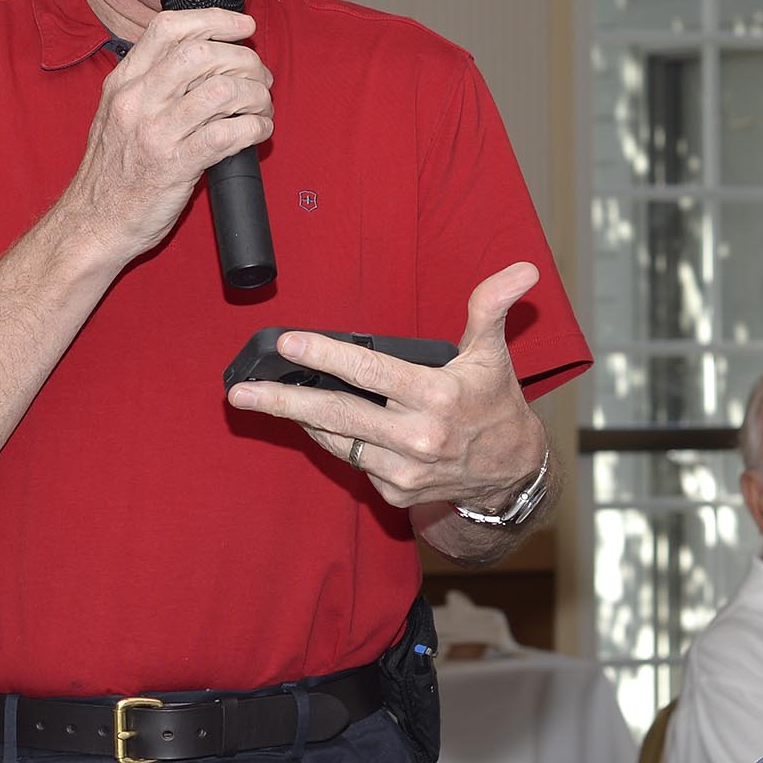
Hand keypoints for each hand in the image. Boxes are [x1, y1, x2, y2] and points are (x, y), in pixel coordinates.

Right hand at [61, 7, 272, 263]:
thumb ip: (152, 84)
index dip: (214, 19)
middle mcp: (137, 100)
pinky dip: (255, 128)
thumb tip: (207, 60)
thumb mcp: (119, 114)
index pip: (168, 28)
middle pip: (202, 53)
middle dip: (244, 59)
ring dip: (256, 96)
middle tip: (260, 78)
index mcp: (123, 82)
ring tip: (261, 108)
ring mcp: (156, 131)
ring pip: (222, 90)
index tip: (243, 26)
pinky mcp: (176, 164)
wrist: (93, 223)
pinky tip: (258, 133)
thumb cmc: (113, 173)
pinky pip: (229, 133)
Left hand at [227, 262, 545, 510]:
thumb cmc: (496, 403)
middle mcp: (418, 437)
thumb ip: (492, 307)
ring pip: (338, 438)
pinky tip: (311, 421)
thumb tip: (521, 270)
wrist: (511, 472)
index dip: (326, 355)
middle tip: (241, 392)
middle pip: (338, 414)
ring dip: (299, 418)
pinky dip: (331, 438)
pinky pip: (351, 459)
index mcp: (438, 397)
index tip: (289, 342)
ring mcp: (404, 470)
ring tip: (261, 399)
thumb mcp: (494, 353)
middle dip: (284, 401)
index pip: (371, 371)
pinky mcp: (394, 492)